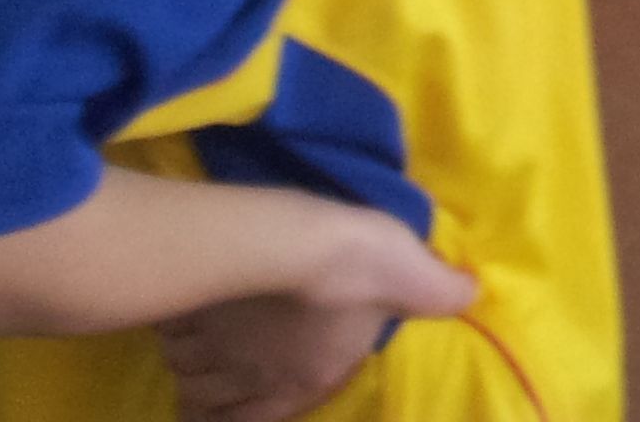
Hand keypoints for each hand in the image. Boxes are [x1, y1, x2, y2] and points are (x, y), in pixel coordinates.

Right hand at [159, 212, 470, 421]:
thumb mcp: (413, 278)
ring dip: (194, 365)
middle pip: (209, 403)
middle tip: (218, 374)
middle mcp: (248, 378)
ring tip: (201, 347)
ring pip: (188, 373)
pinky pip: (167, 336)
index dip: (245, 416)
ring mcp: (210, 349)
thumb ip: (441, 291)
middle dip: (213, 393)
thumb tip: (472, 295)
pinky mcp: (182, 312)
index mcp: (302, 382)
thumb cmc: (359, 266)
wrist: (292, 237)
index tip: (240, 404)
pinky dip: (173, 333)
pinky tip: (181, 316)